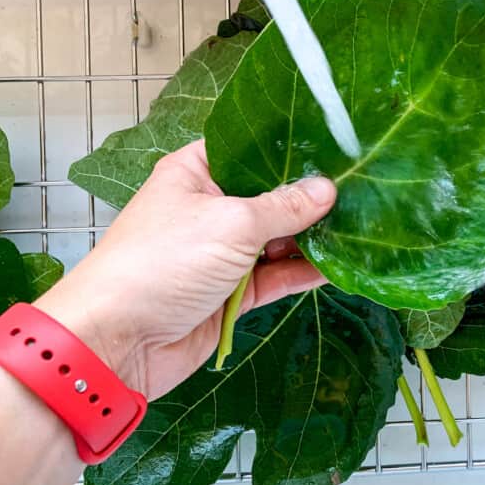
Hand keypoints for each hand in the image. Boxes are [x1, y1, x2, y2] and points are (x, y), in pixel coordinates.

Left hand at [35, 140, 335, 400]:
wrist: (120, 341)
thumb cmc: (163, 262)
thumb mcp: (231, 223)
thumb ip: (284, 207)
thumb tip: (328, 188)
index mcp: (197, 174)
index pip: (249, 149)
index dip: (289, 147)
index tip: (337, 143)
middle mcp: (211, 207)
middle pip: (271, 195)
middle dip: (312, 195)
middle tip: (364, 184)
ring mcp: (224, 252)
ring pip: (280, 238)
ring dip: (315, 236)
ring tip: (364, 223)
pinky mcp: (235, 292)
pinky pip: (278, 276)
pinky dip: (305, 272)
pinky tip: (342, 263)